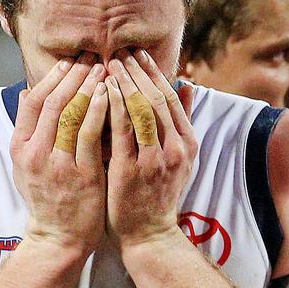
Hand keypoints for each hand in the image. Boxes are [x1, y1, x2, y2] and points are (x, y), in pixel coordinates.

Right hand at [10, 53, 108, 256]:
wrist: (58, 238)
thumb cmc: (47, 197)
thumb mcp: (25, 164)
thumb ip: (27, 129)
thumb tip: (28, 92)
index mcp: (20, 148)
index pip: (33, 102)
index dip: (52, 79)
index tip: (70, 62)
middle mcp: (35, 154)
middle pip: (55, 103)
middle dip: (75, 75)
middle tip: (93, 56)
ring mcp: (58, 165)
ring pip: (73, 114)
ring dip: (90, 86)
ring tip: (105, 68)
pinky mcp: (82, 175)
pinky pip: (92, 134)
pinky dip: (100, 110)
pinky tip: (111, 94)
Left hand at [105, 49, 196, 249]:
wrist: (148, 235)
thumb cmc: (157, 195)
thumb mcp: (180, 159)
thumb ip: (181, 122)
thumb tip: (187, 86)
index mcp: (187, 143)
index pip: (170, 97)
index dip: (153, 72)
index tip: (137, 54)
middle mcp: (174, 148)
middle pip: (155, 98)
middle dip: (136, 72)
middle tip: (118, 52)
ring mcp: (154, 159)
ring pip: (141, 109)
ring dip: (124, 83)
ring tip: (108, 64)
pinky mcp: (131, 170)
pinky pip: (122, 131)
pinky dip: (113, 107)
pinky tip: (102, 91)